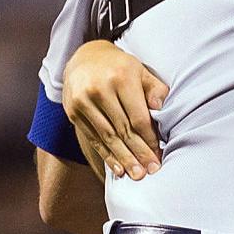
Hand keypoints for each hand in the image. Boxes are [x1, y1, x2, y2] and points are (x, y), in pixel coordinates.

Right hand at [62, 40, 167, 179]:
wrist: (84, 58)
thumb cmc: (120, 67)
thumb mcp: (140, 70)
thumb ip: (154, 89)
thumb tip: (160, 109)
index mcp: (121, 78)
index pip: (138, 117)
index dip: (148, 139)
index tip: (158, 155)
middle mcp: (99, 90)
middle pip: (122, 129)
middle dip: (138, 153)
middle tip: (150, 171)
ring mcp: (83, 102)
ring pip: (107, 137)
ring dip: (123, 158)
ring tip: (136, 175)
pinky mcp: (73, 112)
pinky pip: (93, 138)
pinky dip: (106, 155)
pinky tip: (118, 168)